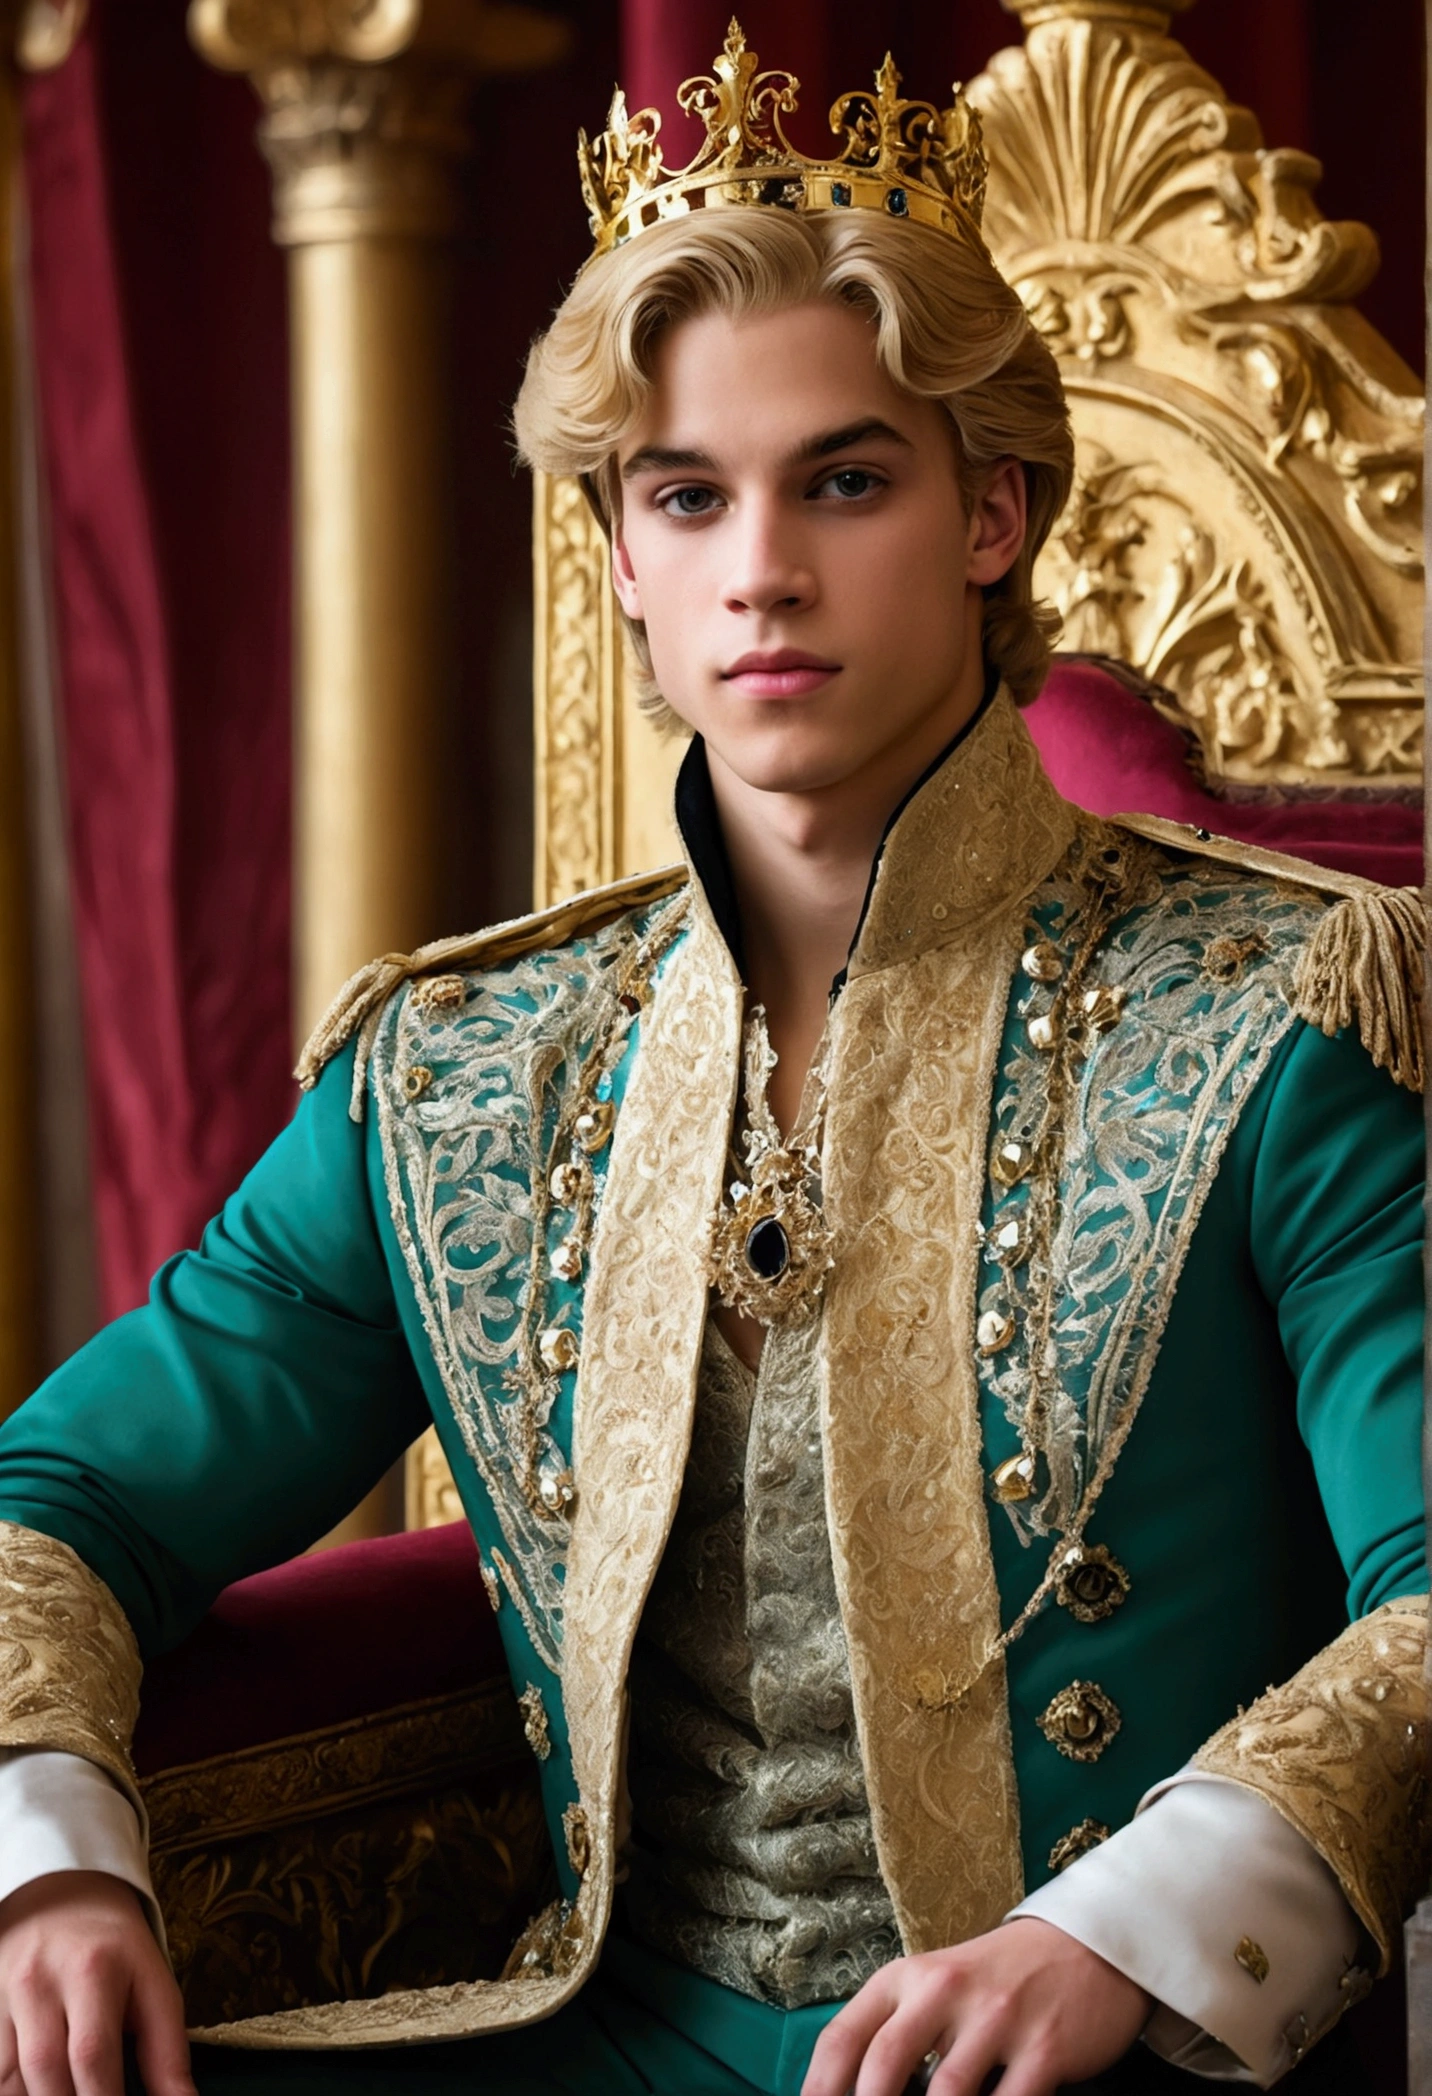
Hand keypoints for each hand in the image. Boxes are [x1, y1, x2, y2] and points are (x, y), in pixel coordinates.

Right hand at [0, 1872, 193, 2095]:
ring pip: (11, 2078)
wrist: (60, 1897)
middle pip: (47, 2070)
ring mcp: (6, 1997)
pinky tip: (43, 2092)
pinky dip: (16, 2092)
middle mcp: (42, 1982)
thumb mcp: (153, 1981)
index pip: (93, 2052)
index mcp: (94, 1969)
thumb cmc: (115, 1949)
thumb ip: (167, 2049)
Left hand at [802, 1917, 1151, 2095]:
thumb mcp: (937, 1987)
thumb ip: (898, 2033)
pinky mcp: (1045, 2046)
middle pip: (883, 2066)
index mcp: (907, 1978)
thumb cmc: (998, 1979)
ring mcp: (997, 2017)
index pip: (843, 2038)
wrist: (1085, 1945)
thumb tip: (854, 2094)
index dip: (818, 2092)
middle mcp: (945, 1990)